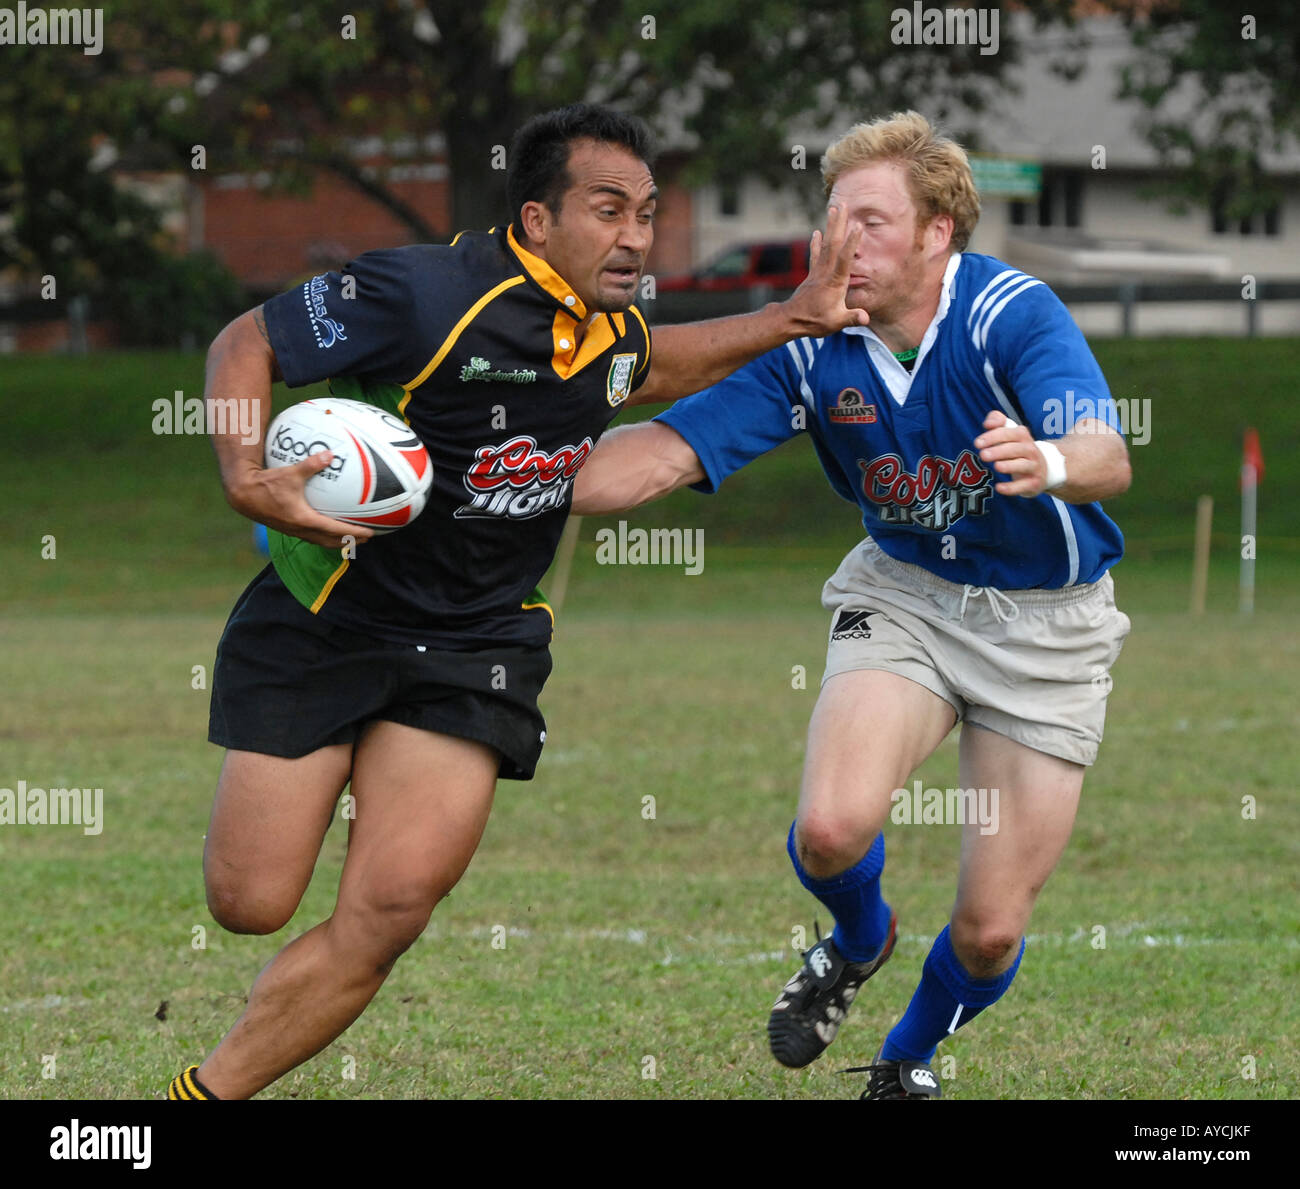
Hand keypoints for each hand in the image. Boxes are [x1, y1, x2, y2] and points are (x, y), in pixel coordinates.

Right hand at [225, 451, 375, 547]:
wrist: (242, 495)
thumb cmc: (265, 483)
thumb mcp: (290, 472)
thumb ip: (311, 465)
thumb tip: (330, 455)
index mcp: (304, 520)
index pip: (335, 531)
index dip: (354, 533)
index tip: (370, 533)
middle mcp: (300, 529)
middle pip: (330, 541)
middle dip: (349, 541)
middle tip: (366, 537)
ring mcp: (293, 530)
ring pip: (320, 541)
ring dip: (336, 541)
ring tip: (351, 537)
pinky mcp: (287, 527)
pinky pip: (310, 535)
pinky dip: (323, 534)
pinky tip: (326, 525)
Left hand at [780, 205, 870, 336]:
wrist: (791, 321)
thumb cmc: (815, 322)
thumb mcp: (836, 323)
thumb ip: (852, 318)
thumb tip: (866, 319)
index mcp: (835, 282)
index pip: (845, 258)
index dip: (852, 242)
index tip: (858, 226)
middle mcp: (825, 272)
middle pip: (833, 243)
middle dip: (839, 224)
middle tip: (843, 204)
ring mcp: (817, 272)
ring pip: (825, 245)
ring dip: (829, 227)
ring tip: (833, 209)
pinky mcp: (812, 275)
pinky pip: (815, 254)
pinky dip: (816, 243)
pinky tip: (816, 232)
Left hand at [974, 411, 1046, 497]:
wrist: (1044, 468)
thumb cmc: (1018, 448)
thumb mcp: (1010, 432)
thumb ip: (998, 421)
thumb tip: (988, 423)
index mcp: (1023, 436)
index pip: (1010, 433)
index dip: (994, 436)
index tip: (977, 443)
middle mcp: (1030, 450)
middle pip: (1016, 449)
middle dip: (999, 451)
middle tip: (983, 454)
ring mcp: (1033, 467)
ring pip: (1023, 465)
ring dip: (1009, 466)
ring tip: (996, 466)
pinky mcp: (1033, 483)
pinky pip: (1023, 485)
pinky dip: (1012, 488)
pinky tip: (999, 487)